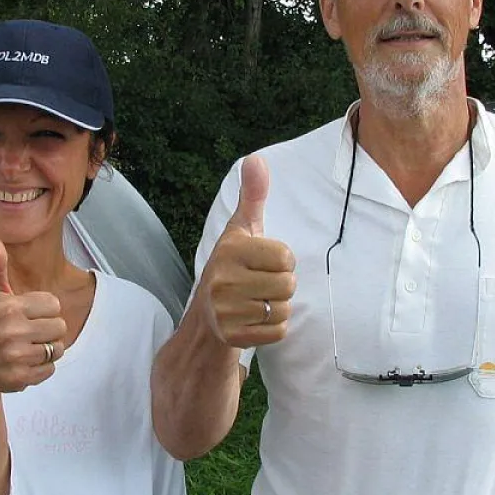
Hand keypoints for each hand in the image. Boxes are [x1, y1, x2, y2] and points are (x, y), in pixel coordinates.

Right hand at [0, 233, 67, 393]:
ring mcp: (16, 356)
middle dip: (48, 331)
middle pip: (60, 327)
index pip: (54, 304)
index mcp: (8, 306)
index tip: (28, 315)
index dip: (44, 310)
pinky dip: (41, 368)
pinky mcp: (20, 378)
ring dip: (46, 350)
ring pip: (57, 349)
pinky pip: (51, 370)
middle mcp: (12, 330)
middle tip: (29, 333)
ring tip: (27, 348)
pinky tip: (23, 363)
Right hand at [198, 155, 295, 347]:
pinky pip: (279, 332)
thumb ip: (252, 195)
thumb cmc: (232, 266)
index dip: (282, 261)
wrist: (206, 316)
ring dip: (277, 307)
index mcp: (231, 250)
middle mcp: (224, 280)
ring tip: (256, 301)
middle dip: (281, 286)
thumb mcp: (241, 230)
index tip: (262, 263)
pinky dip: (273, 328)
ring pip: (284, 309)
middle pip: (288, 285)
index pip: (286, 257)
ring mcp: (227, 311)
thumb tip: (256, 158)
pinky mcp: (234, 337)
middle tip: (259, 285)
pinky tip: (255, 320)